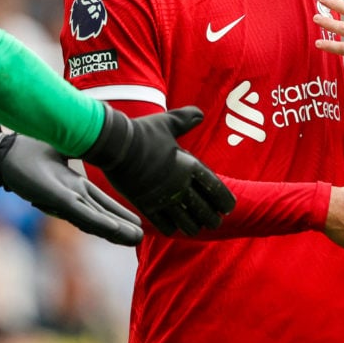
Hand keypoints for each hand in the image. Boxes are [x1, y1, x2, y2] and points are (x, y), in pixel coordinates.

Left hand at [0, 117, 142, 245]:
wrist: (5, 152)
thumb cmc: (27, 150)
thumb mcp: (62, 146)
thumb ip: (80, 145)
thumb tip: (95, 132)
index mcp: (72, 186)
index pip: (100, 202)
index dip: (118, 212)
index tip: (136, 220)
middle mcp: (70, 196)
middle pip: (102, 215)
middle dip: (121, 227)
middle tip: (140, 238)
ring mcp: (64, 200)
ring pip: (95, 220)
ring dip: (115, 231)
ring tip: (135, 239)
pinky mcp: (56, 200)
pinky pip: (82, 214)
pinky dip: (99, 222)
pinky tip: (115, 230)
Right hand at [80, 105, 235, 234]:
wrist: (115, 144)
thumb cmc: (142, 132)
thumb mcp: (167, 122)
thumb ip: (185, 119)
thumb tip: (201, 113)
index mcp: (189, 165)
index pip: (215, 188)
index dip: (224, 200)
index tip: (228, 207)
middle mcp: (180, 185)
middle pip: (204, 210)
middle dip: (211, 218)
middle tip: (215, 222)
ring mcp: (163, 197)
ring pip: (186, 222)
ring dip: (193, 227)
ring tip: (196, 229)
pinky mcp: (146, 205)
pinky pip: (163, 224)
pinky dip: (171, 228)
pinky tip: (173, 228)